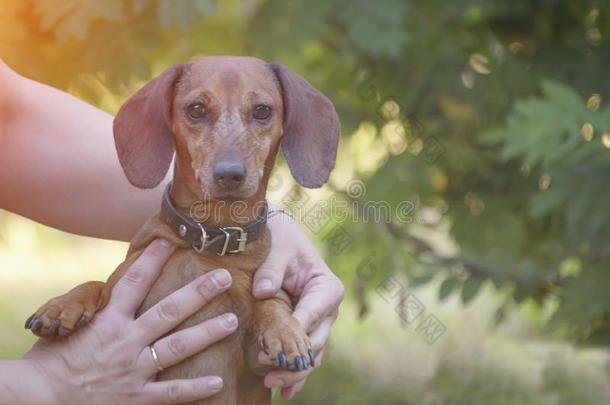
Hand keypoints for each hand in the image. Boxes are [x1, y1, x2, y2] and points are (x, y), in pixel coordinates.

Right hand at [23, 239, 237, 404]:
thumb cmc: (51, 358)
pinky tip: (217, 381)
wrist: (39, 398)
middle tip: (224, 277)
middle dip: (198, 292)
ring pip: (177, 347)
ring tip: (231, 321)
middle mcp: (125, 340)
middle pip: (168, 310)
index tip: (172, 240)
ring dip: (207, 333)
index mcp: (107, 319)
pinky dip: (194, 388)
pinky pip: (170, 393)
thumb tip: (119, 287)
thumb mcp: (70, 324)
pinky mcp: (136, 397)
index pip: (134, 282)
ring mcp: (133, 370)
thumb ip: (98, 306)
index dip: (153, 259)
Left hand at [253, 215, 344, 398]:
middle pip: (315, 342)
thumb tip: (263, 291)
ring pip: (312, 355)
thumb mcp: (277, 250)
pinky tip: (284, 391)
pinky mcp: (307, 330)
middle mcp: (328, 309)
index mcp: (327, 288)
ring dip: (294, 372)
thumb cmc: (280, 242)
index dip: (294, 334)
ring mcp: (319, 322)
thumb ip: (271, 269)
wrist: (280, 240)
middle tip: (268, 372)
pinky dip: (296, 373)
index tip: (272, 349)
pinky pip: (305, 355)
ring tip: (272, 384)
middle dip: (293, 360)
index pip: (312, 315)